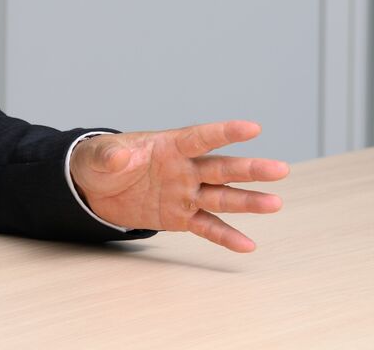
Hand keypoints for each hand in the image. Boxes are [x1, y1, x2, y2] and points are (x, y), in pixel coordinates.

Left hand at [70, 120, 287, 251]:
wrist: (93, 189)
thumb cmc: (98, 163)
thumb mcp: (97, 155)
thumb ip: (109, 155)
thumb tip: (119, 157)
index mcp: (167, 146)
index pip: (200, 138)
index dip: (225, 133)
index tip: (252, 128)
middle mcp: (183, 169)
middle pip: (221, 168)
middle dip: (250, 169)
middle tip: (280, 169)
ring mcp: (185, 193)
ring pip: (222, 197)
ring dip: (248, 201)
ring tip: (275, 203)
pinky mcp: (180, 216)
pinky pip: (207, 227)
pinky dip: (226, 237)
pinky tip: (248, 245)